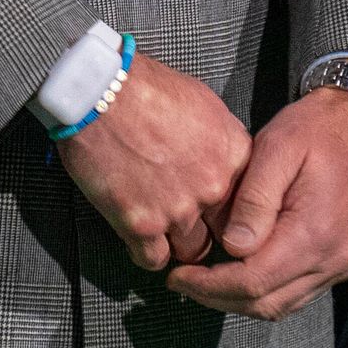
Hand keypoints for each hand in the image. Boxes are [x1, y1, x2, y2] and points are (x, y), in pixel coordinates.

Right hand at [58, 56, 249, 271]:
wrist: (98, 91)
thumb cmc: (145, 87)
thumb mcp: (204, 102)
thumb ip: (221, 140)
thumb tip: (222, 157)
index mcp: (233, 155)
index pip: (249, 201)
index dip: (230, 207)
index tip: (217, 210)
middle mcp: (212, 187)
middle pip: (222, 230)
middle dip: (207, 229)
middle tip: (188, 222)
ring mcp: (178, 209)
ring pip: (190, 250)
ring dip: (176, 243)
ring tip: (162, 230)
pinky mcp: (141, 224)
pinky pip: (154, 260)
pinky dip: (147, 253)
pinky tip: (140, 240)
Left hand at [169, 86, 347, 320]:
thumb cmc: (317, 129)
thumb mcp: (277, 148)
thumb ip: (254, 199)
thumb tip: (233, 246)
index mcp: (315, 232)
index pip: (254, 282)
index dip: (210, 286)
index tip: (178, 276)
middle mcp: (332, 259)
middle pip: (266, 304)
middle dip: (217, 298)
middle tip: (182, 281)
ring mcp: (340, 265)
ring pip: (281, 306)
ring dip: (238, 300)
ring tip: (204, 280)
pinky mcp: (340, 262)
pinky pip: (296, 294)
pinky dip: (264, 292)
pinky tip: (238, 274)